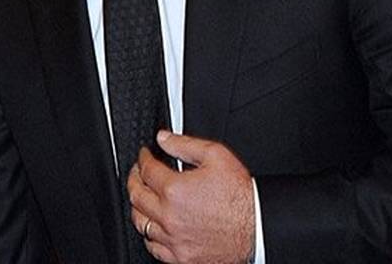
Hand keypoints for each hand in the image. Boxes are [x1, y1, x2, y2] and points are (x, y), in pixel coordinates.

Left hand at [126, 130, 254, 263]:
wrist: (257, 227)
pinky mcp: (180, 257)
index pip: (146, 170)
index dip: (143, 158)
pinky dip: (149, 234)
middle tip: (137, 172)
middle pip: (136, 196)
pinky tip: (153, 225)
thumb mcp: (216, 156)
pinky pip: (153, 247)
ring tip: (142, 197)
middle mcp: (169, 216)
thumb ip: (185, 144)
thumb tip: (163, 138)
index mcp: (175, 190)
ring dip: (138, 206)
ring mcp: (173, 239)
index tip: (144, 155)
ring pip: (140, 222)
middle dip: (134, 179)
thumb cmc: (240, 195)